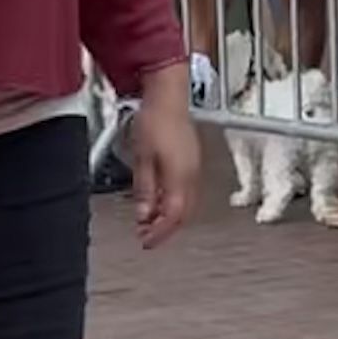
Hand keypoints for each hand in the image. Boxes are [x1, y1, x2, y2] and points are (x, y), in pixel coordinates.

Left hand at [131, 64, 199, 246]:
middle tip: (146, 235)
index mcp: (180, 177)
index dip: (160, 233)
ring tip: (149, 221)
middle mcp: (192, 176)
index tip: (145, 241)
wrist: (168, 97)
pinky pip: (187, 192)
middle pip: (183, 214)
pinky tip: (159, 202)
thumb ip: (145, 190)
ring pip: (186, 205)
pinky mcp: (192, 163)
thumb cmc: (155, 121)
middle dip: (165, 229)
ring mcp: (195, 169)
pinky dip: (173, 203)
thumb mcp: (142, 158)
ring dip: (169, 217)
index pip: (173, 216)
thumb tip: (144, 215)